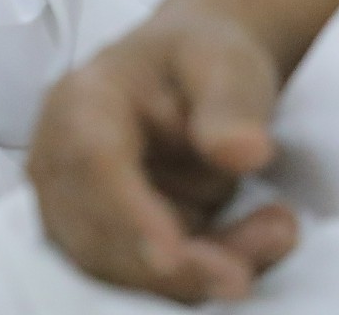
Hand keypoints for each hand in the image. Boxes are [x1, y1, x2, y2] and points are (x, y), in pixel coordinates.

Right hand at [28, 0, 338, 301]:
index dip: (128, 213)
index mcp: (81, 101)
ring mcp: (75, 208)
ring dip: (200, 270)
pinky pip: (146, 278)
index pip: (91, 163)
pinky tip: (257, 241)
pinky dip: (202, 274)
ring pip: (124, 267)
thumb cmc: (200, 60)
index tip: (173, 255)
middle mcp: (60, 162)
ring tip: (278, 231)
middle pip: (99, 232)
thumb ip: (231, 104)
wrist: (190, 75)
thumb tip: (244, 152)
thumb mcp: (227, 63)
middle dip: (180, 260)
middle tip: (262, 251)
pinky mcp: (105, 242)